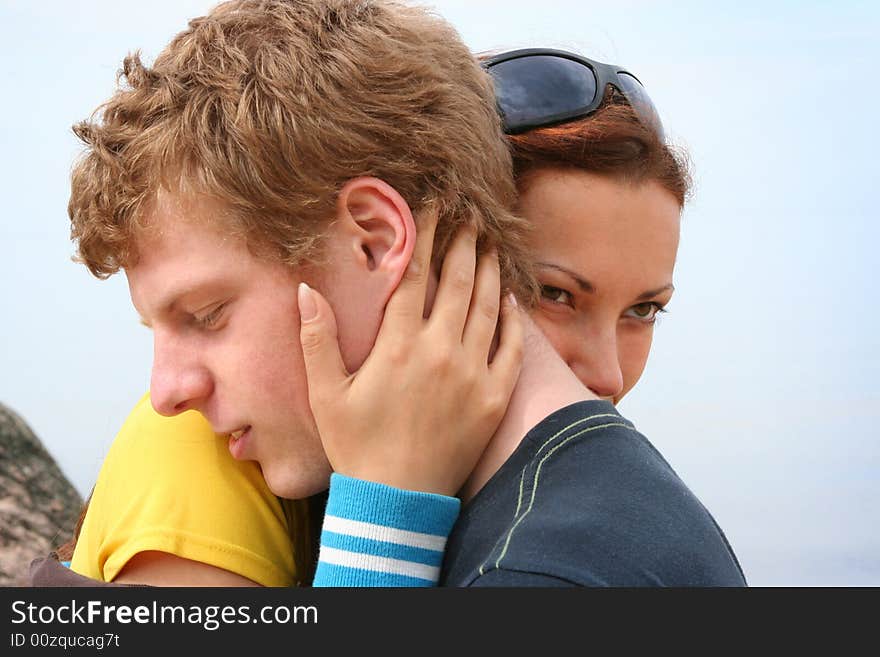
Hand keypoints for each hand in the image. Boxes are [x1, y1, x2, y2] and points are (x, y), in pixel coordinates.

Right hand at [297, 212, 522, 495]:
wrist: (398, 501)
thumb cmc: (357, 447)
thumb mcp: (325, 395)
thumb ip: (317, 339)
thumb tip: (305, 289)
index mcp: (397, 346)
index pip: (414, 275)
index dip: (423, 235)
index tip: (431, 206)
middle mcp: (439, 352)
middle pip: (457, 283)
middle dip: (464, 243)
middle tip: (471, 216)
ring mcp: (472, 374)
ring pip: (487, 308)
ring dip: (490, 272)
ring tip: (492, 244)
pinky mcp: (494, 398)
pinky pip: (510, 349)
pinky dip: (512, 321)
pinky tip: (510, 300)